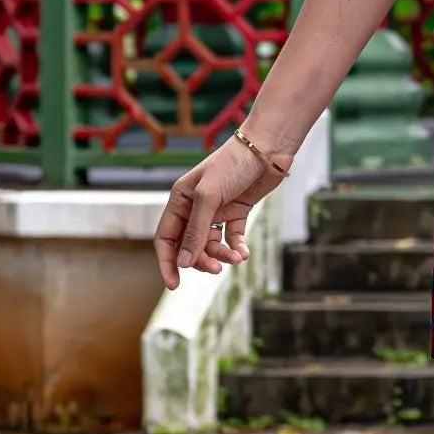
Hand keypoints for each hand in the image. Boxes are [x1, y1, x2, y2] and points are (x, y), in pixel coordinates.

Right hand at [153, 133, 289, 289]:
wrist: (267, 148)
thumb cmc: (233, 164)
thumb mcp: (208, 197)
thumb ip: (195, 231)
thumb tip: (183, 263)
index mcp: (180, 199)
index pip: (166, 238)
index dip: (167, 262)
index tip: (174, 285)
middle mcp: (196, 206)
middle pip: (190, 245)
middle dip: (201, 260)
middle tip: (217, 269)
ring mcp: (217, 210)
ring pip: (212, 244)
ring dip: (222, 254)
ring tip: (236, 258)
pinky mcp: (238, 211)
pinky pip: (232, 237)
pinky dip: (237, 247)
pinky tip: (244, 253)